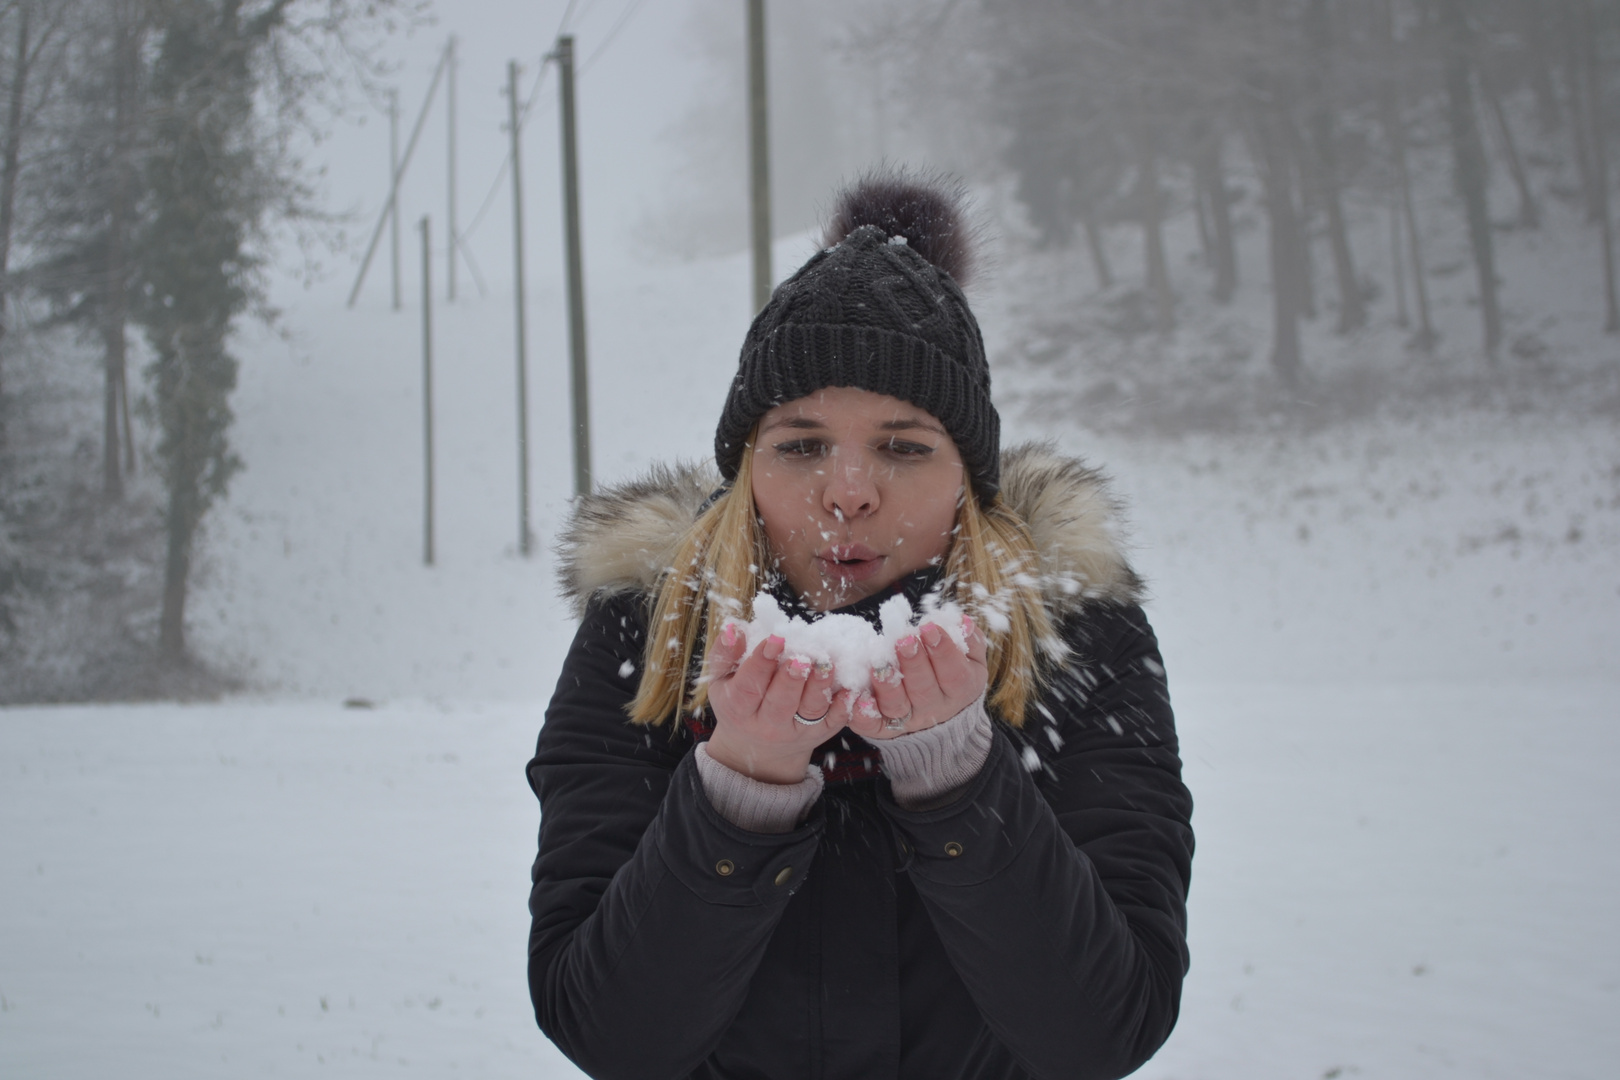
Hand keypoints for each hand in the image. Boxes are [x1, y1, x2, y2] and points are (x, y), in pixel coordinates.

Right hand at [703, 623, 850, 783]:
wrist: (756, 746)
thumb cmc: (739, 701)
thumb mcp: (722, 679)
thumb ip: (726, 653)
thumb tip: (733, 627)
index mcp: (739, 708)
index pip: (749, 686)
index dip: (761, 663)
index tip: (775, 639)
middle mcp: (767, 724)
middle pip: (780, 703)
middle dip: (792, 679)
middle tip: (802, 658)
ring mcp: (797, 730)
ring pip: (810, 710)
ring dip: (820, 687)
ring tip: (827, 665)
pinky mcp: (821, 733)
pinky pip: (835, 721)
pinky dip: (844, 705)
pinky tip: (850, 687)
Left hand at [849, 616, 987, 740]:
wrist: (940, 712)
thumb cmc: (952, 672)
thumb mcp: (970, 657)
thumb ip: (969, 640)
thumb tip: (963, 622)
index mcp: (960, 690)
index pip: (954, 674)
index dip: (943, 651)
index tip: (928, 628)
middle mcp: (935, 709)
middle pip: (924, 690)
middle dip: (913, 663)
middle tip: (903, 640)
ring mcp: (908, 720)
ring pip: (897, 707)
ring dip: (887, 686)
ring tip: (878, 665)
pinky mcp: (883, 728)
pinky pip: (873, 725)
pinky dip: (863, 716)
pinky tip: (858, 699)